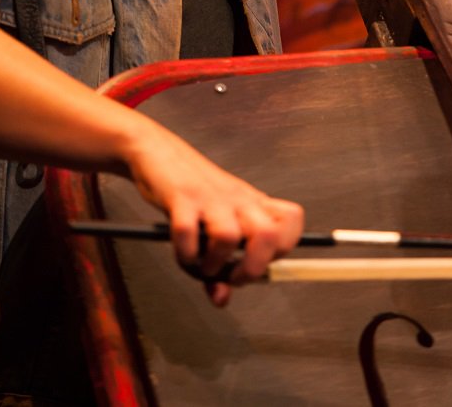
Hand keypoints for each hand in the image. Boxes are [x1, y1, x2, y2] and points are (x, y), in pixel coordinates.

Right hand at [120, 115, 303, 306]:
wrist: (159, 151)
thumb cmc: (192, 190)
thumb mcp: (213, 223)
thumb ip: (220, 265)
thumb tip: (220, 299)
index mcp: (252, 202)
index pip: (292, 220)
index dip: (283, 248)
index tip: (261, 262)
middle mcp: (237, 198)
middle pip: (268, 234)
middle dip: (252, 269)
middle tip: (232, 276)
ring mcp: (210, 197)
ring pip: (229, 236)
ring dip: (214, 264)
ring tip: (203, 266)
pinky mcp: (181, 197)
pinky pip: (188, 233)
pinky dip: (185, 255)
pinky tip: (183, 254)